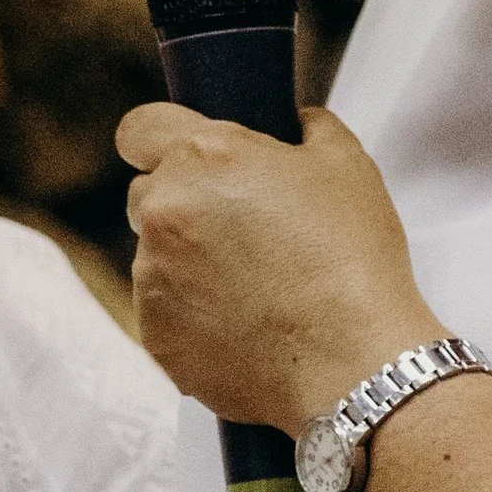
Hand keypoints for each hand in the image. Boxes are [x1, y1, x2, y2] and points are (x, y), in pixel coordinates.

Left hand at [117, 98, 439, 429]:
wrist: (350, 365)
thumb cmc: (352, 264)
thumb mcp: (347, 165)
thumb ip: (307, 128)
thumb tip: (295, 125)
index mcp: (204, 159)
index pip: (139, 129)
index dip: (161, 138)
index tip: (184, 156)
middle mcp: (164, 212)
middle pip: (146, 192)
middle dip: (184, 202)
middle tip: (242, 227)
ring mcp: (151, 277)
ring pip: (153, 254)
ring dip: (189, 260)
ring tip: (254, 283)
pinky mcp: (155, 333)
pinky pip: (164, 309)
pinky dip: (194, 311)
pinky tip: (245, 321)